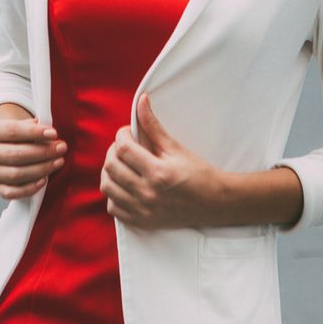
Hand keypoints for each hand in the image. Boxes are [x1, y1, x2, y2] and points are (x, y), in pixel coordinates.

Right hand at [0, 103, 66, 200]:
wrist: (4, 148)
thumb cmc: (18, 136)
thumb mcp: (22, 125)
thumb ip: (33, 127)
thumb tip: (49, 135)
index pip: (12, 131)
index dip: (35, 132)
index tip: (53, 133)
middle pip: (16, 154)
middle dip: (43, 152)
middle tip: (61, 148)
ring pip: (16, 174)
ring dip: (41, 169)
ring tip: (58, 162)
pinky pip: (13, 193)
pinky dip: (29, 188)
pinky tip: (44, 180)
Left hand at [100, 94, 221, 229]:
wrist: (215, 203)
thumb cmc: (198, 173)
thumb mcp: (176, 148)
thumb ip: (153, 126)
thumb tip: (141, 101)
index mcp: (158, 173)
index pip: (124, 149)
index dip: (121, 136)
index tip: (128, 132)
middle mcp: (148, 194)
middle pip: (111, 167)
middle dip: (113, 151)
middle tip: (124, 146)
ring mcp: (143, 210)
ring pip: (107, 188)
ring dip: (109, 172)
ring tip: (121, 164)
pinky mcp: (142, 222)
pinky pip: (114, 208)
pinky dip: (114, 195)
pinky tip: (124, 185)